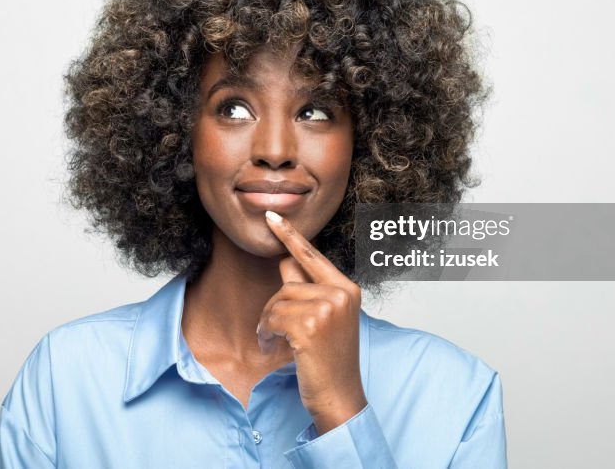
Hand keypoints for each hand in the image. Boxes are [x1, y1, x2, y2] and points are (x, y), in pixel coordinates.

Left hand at [257, 210, 367, 434]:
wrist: (339, 397)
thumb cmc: (330, 360)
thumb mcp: (324, 318)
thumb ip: (307, 288)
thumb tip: (285, 259)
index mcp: (347, 288)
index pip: (312, 255)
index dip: (290, 236)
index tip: (272, 217)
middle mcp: (341, 293)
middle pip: (288, 282)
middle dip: (275, 307)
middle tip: (274, 331)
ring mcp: (327, 308)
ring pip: (278, 300)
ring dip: (269, 323)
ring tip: (276, 342)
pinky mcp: (310, 325)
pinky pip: (273, 317)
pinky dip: (267, 333)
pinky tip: (273, 348)